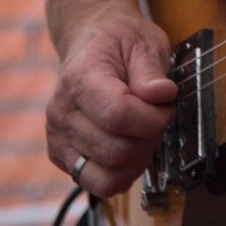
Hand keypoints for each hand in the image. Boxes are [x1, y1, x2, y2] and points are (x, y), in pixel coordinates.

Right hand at [46, 8, 177, 198]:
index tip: (167, 105)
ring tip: (145, 134)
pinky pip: (97, 184)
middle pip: (115, 151)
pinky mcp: (61, 156)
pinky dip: (121, 174)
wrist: (90, 42)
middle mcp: (62, 113)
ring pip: (106, 177)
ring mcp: (58, 138)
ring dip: (137, 161)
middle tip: (159, 118)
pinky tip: (131, 148)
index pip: (118, 116)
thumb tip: (162, 95)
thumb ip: (152, 72)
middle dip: (150, 139)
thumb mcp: (144, 42)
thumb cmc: (119, 43)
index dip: (153, 118)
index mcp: (80, 79)